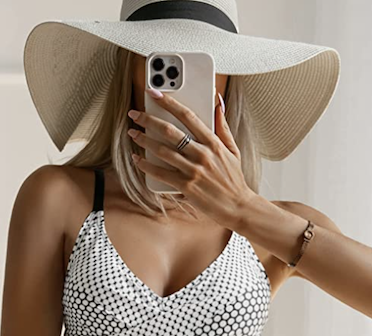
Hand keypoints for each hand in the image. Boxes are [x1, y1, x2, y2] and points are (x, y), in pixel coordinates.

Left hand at [127, 89, 253, 227]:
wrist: (238, 206)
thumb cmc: (234, 179)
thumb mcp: (233, 150)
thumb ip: (223, 126)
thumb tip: (218, 102)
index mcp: (213, 142)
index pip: (188, 115)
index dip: (169, 102)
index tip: (154, 93)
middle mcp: (202, 154)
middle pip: (170, 131)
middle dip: (148, 120)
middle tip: (135, 115)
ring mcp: (194, 171)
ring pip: (162, 151)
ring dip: (144, 141)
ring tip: (133, 134)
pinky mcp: (187, 187)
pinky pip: (161, 174)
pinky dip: (146, 166)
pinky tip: (138, 160)